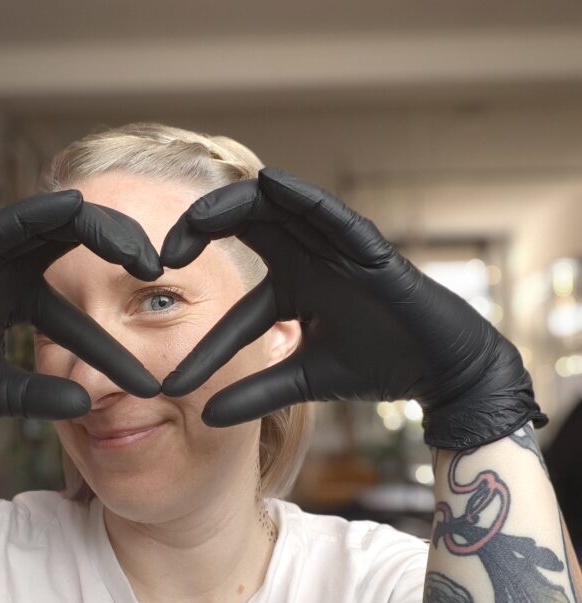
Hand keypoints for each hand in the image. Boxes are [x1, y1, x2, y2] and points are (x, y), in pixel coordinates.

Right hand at [0, 190, 162, 466]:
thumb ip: (39, 394)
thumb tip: (90, 408)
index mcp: (19, 298)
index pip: (81, 314)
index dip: (116, 346)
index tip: (153, 382)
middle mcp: (8, 268)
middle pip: (82, 247)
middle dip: (127, 256)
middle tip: (165, 281)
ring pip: (54, 225)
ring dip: (102, 232)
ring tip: (144, 257)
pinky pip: (3, 222)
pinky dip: (39, 213)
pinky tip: (76, 209)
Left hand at [160, 168, 547, 448]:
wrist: (437, 369)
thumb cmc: (375, 367)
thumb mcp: (302, 381)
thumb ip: (257, 393)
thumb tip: (204, 419)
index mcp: (292, 286)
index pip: (236, 303)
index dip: (204, 335)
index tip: (172, 376)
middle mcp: (308, 258)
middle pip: (245, 227)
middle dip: (201, 231)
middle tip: (164, 255)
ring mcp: (335, 248)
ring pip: (277, 209)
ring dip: (235, 206)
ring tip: (196, 218)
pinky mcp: (366, 245)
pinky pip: (330, 211)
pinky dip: (301, 195)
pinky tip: (270, 184)